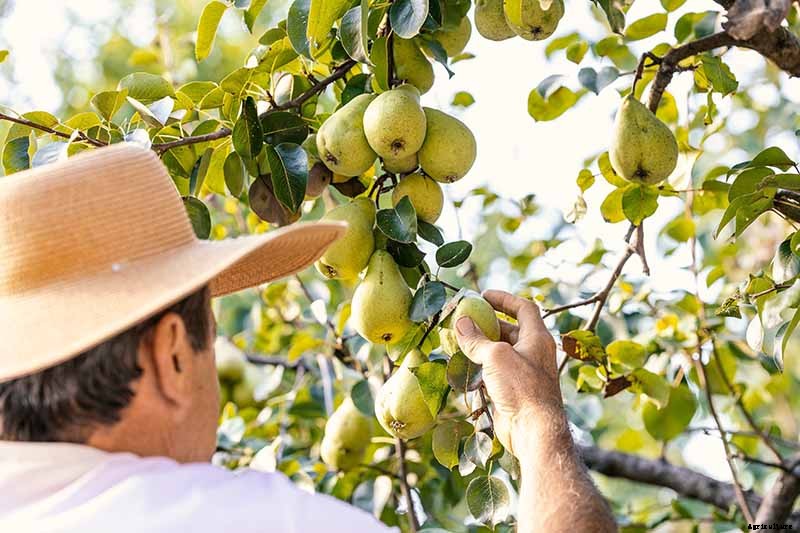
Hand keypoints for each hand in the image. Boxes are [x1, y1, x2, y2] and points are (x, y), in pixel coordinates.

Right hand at [455, 290, 560, 455]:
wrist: (534, 430)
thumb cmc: (521, 388)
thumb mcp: (496, 356)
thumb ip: (477, 339)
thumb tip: (461, 322)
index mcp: (537, 338)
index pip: (524, 308)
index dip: (504, 299)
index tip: (483, 295)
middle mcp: (533, 353)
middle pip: (511, 329)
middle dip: (488, 322)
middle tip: (465, 319)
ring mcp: (524, 372)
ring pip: (501, 351)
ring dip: (482, 344)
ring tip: (459, 340)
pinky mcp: (514, 390)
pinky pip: (496, 371)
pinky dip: (481, 365)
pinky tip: (464, 365)